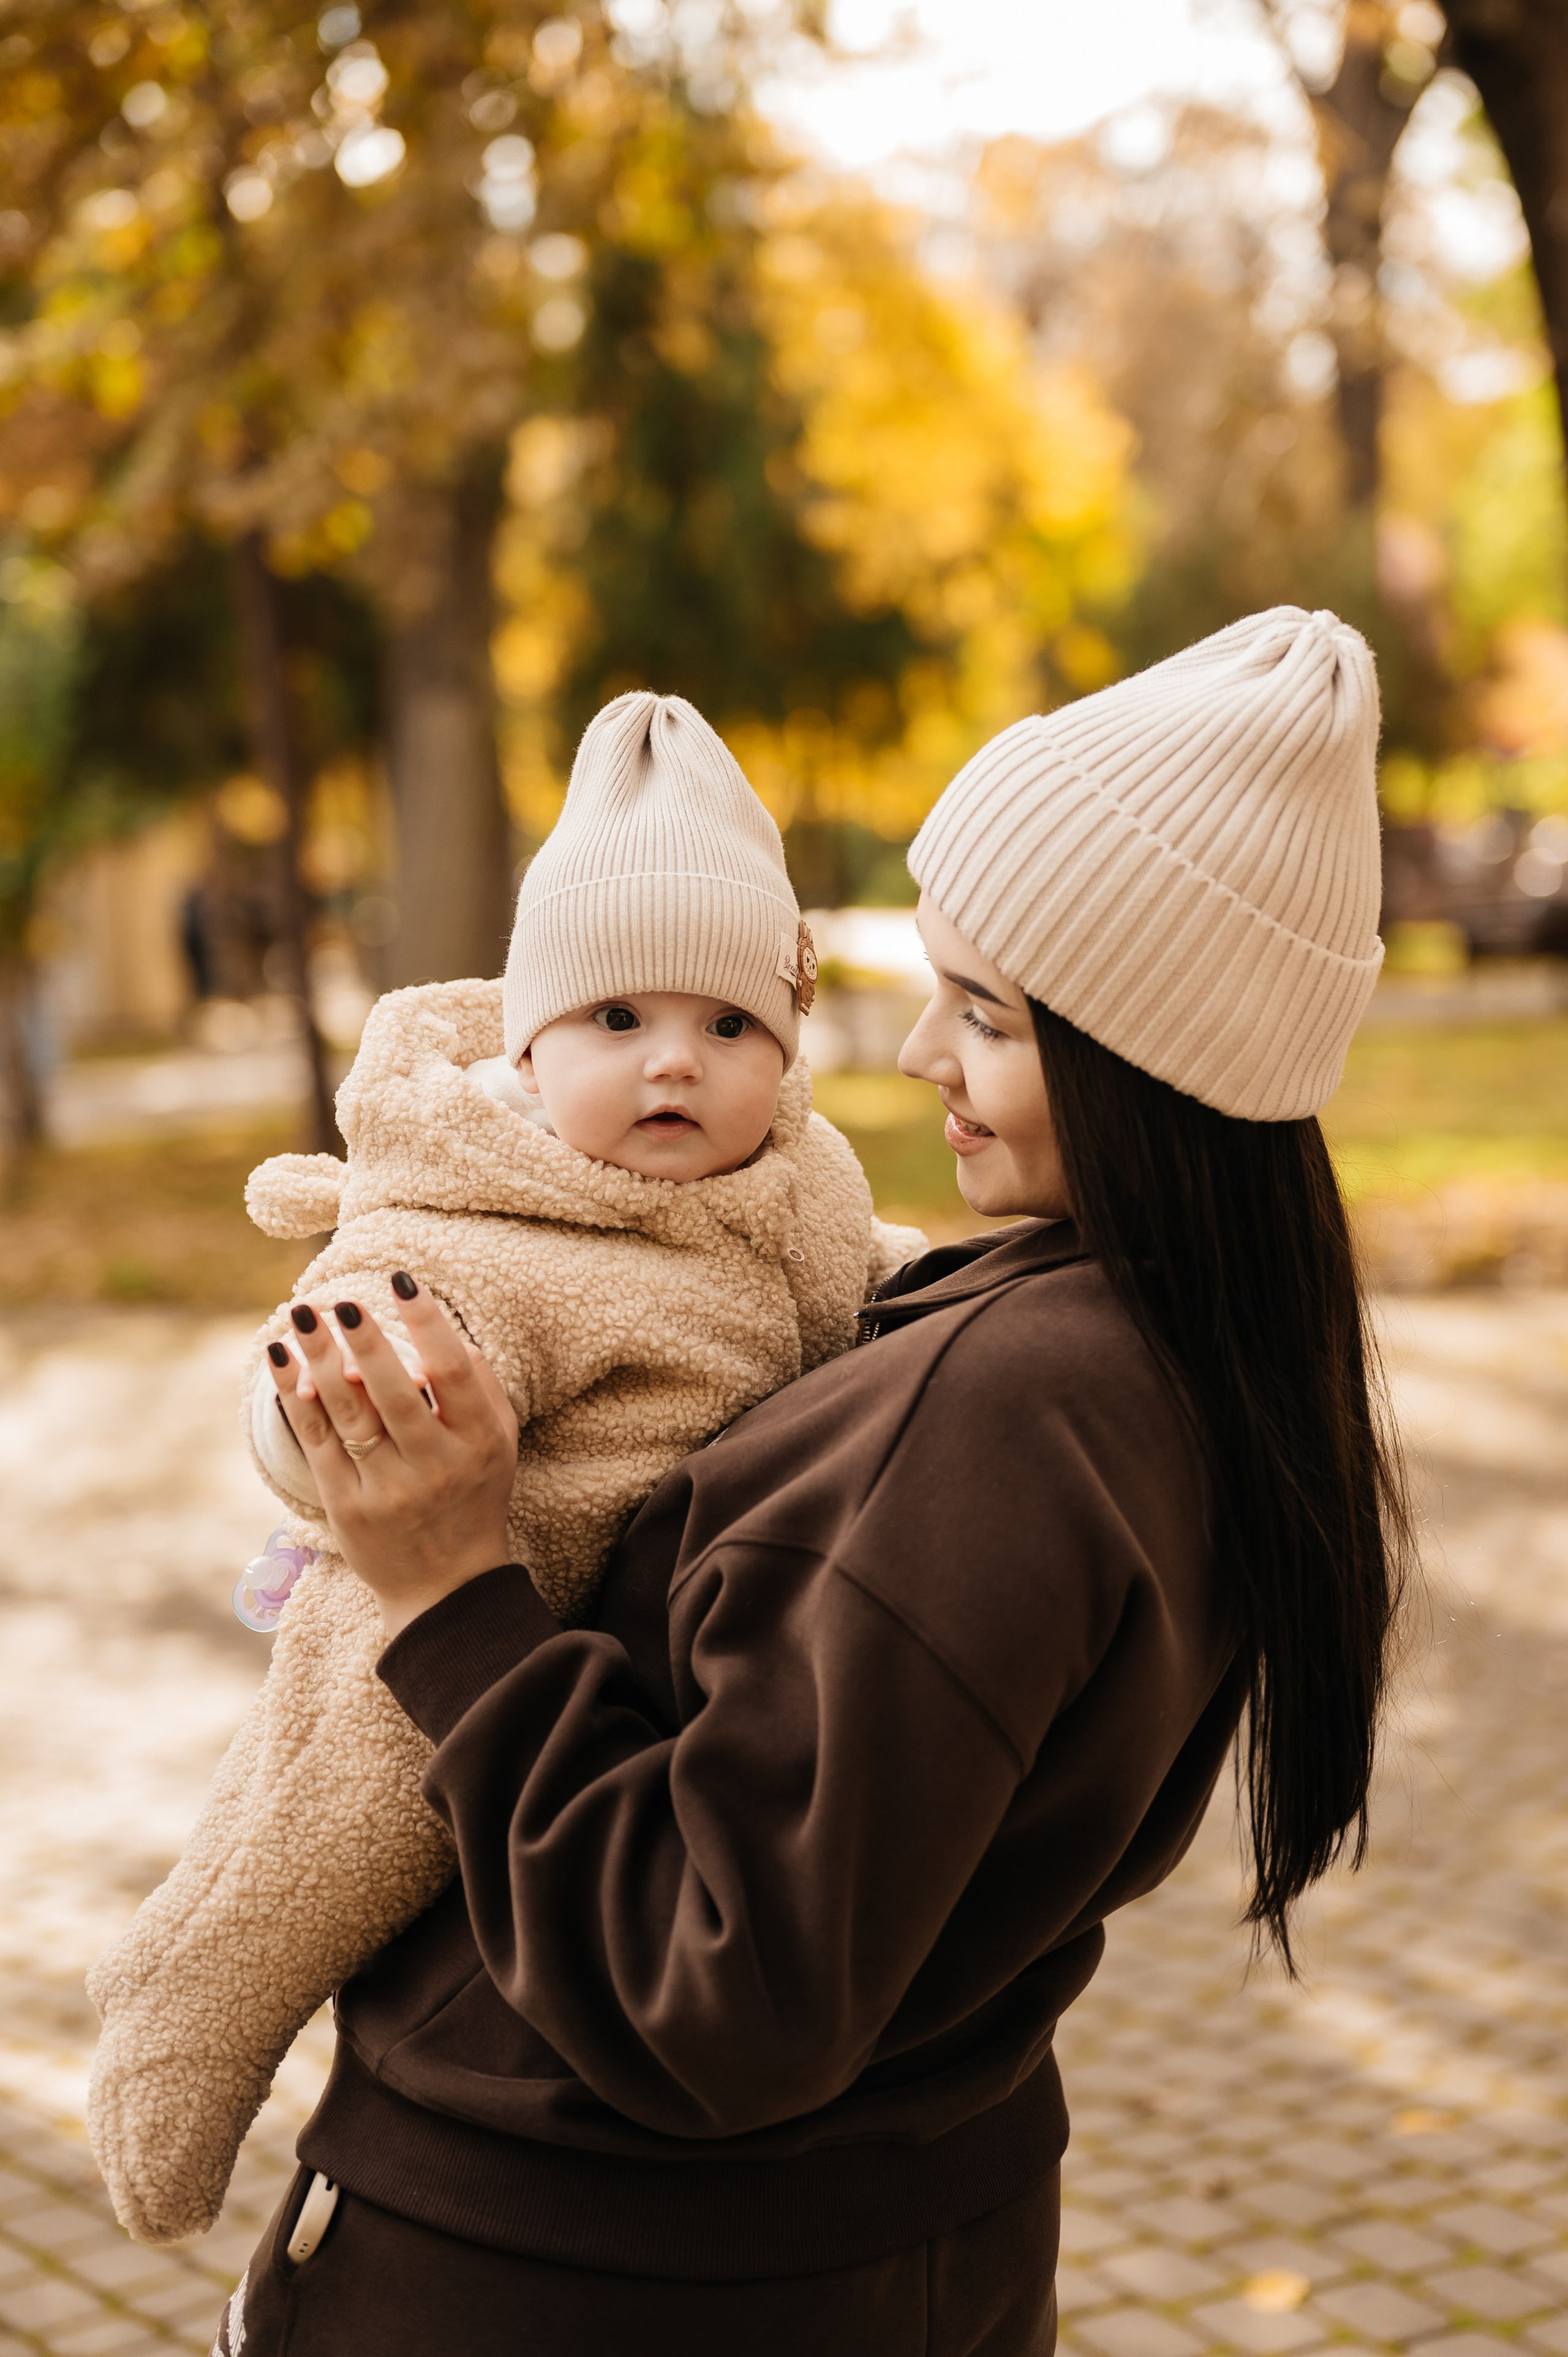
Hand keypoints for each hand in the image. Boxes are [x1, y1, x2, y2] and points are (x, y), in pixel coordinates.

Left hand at [270, 1276, 518, 1639]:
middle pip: (395, 1394)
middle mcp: (436, 1467)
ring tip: (301, 1316)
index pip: (453, 1373)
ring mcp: (389, 1490)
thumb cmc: (474, 1497)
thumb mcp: (500, 1444)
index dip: (427, 1324)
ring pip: (349, 1415)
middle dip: (366, 1342)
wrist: (446, 1589)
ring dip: (320, 1360)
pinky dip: (296, 1397)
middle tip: (341, 1299)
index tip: (401, 1281)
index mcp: (479, 1443)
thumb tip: (444, 1329)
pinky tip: (281, 1358)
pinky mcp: (348, 1508)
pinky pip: (317, 1441)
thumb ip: (480, 1387)